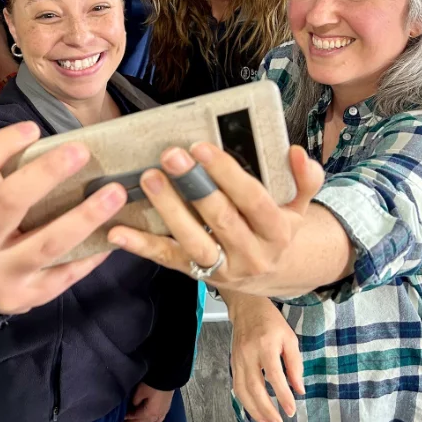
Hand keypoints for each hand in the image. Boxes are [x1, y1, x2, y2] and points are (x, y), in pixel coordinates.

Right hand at [0, 122, 127, 315]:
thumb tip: (50, 146)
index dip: (0, 145)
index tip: (32, 128)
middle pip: (8, 203)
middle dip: (46, 174)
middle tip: (80, 152)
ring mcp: (0, 275)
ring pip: (47, 244)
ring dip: (85, 216)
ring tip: (114, 193)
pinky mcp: (27, 297)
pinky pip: (66, 273)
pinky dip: (93, 252)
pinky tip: (115, 232)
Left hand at [108, 143, 323, 291]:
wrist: (274, 275)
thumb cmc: (278, 229)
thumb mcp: (299, 206)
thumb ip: (304, 180)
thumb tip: (296, 153)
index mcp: (277, 232)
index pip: (253, 199)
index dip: (227, 173)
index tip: (202, 146)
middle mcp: (252, 254)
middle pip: (220, 218)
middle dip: (193, 185)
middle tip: (170, 155)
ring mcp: (223, 268)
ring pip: (193, 241)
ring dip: (169, 210)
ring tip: (149, 179)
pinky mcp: (197, 275)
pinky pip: (168, 260)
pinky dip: (141, 246)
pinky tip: (118, 231)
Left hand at [121, 383, 173, 421]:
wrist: (168, 380)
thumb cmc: (152, 385)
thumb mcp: (140, 392)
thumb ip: (135, 401)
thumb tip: (134, 406)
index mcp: (147, 413)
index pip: (135, 416)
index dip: (128, 417)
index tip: (121, 419)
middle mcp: (154, 416)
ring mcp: (160, 413)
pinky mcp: (165, 409)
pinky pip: (160, 420)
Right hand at [228, 293, 303, 421]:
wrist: (246, 307)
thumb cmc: (271, 322)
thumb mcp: (290, 338)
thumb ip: (295, 364)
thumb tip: (300, 389)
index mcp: (265, 345)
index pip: (274, 375)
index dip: (283, 395)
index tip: (292, 410)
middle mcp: (249, 353)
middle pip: (255, 387)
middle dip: (266, 409)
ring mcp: (238, 359)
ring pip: (242, 390)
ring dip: (254, 410)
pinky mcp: (233, 362)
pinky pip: (237, 386)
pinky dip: (245, 402)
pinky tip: (254, 411)